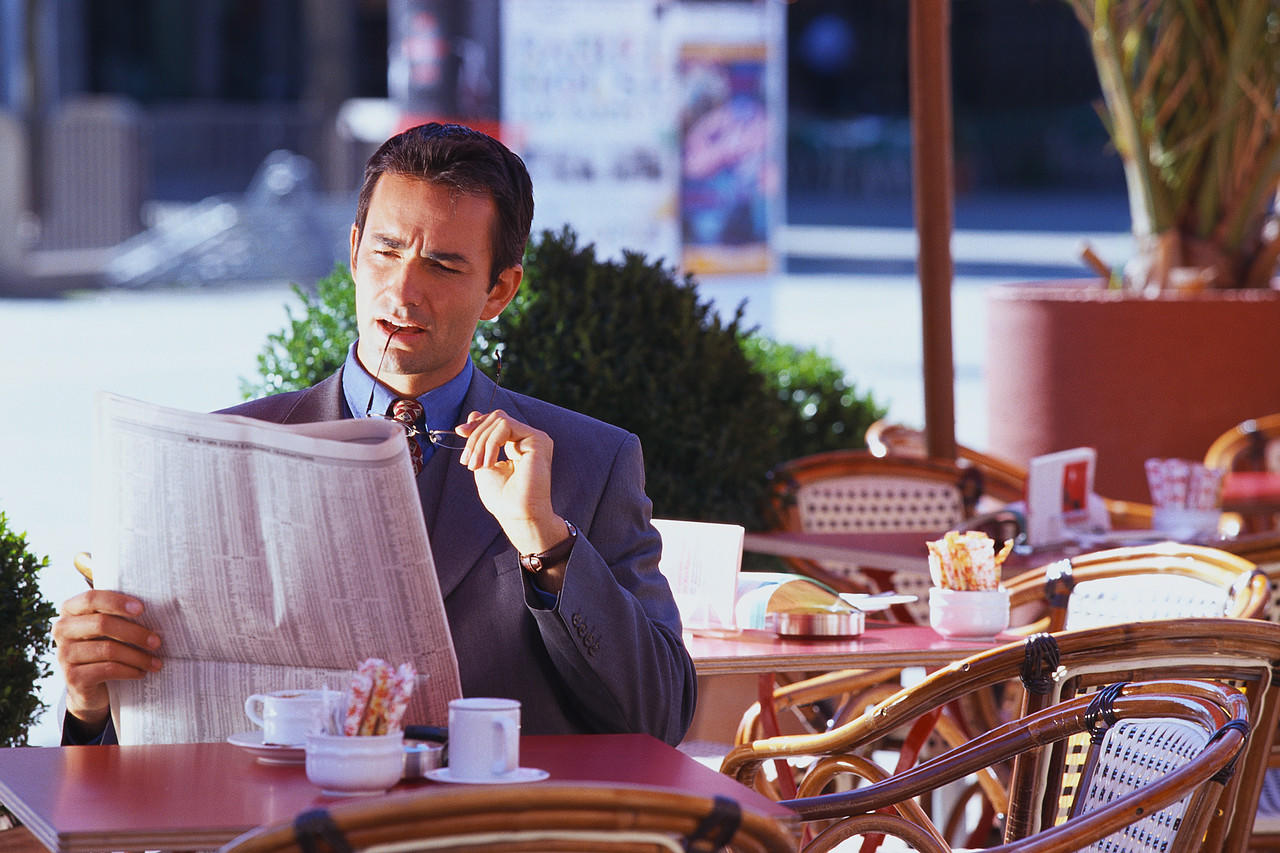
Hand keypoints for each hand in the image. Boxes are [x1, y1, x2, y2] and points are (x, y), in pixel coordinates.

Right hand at [53, 590, 162, 729]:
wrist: (89, 687)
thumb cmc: (105, 647)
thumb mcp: (109, 628)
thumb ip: (119, 614)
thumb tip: (157, 606)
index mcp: (70, 610)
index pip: (91, 598)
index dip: (117, 602)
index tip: (142, 609)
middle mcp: (62, 630)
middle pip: (102, 624)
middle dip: (135, 633)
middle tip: (157, 642)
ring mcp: (64, 654)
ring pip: (108, 650)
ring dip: (138, 657)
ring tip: (155, 662)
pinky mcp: (72, 677)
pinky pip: (107, 670)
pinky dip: (129, 671)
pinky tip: (141, 672)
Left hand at [455, 409, 565, 555]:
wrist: (516, 514)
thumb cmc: (502, 497)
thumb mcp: (483, 462)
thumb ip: (480, 440)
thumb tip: (473, 414)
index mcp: (517, 444)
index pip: (496, 421)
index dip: (477, 424)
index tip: (460, 432)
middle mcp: (528, 439)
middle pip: (495, 418)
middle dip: (475, 437)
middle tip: (468, 462)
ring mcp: (535, 438)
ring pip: (499, 420)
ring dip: (481, 442)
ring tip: (477, 466)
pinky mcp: (538, 440)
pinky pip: (506, 425)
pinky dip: (491, 443)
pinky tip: (489, 463)